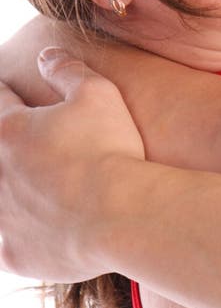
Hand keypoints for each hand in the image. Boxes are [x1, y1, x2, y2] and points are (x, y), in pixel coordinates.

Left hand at [0, 48, 144, 281]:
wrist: (121, 215)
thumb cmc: (110, 149)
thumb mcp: (98, 93)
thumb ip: (68, 71)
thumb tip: (46, 55)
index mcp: (9, 130)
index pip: (0, 99)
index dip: (7, 91)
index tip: (12, 90)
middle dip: (6, 142)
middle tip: (28, 143)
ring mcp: (0, 217)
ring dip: (9, 188)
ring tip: (29, 184)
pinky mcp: (12, 252)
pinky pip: (4, 241)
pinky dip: (15, 232)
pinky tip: (31, 227)